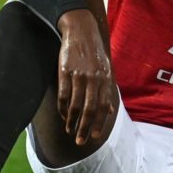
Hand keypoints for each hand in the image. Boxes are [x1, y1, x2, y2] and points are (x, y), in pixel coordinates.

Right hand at [55, 9, 115, 144]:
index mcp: (105, 79)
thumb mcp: (105, 69)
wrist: (81, 30)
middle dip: (84, 128)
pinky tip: (62, 116)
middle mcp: (93, 78)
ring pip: (74, 104)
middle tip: (80, 142)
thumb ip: (107, 90)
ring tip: (69, 131)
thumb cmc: (94, 53)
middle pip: (89, 109)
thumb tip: (110, 111)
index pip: (103, 107)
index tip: (95, 137)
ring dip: (71, 121)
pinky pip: (63, 95)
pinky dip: (62, 108)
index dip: (99, 123)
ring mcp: (78, 75)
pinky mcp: (64, 72)